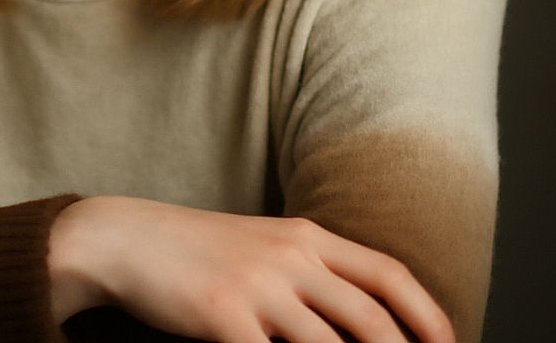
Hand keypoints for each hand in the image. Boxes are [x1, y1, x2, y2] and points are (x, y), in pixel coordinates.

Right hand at [48, 196, 454, 342]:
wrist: (125, 238)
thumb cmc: (194, 249)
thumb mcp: (260, 245)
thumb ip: (308, 272)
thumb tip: (356, 320)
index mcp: (303, 235)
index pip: (388, 273)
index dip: (429, 317)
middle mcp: (289, 256)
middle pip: (372, 319)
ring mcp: (257, 286)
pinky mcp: (223, 316)